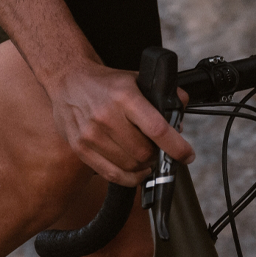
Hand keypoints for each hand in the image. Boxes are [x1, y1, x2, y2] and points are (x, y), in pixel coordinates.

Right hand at [46, 62, 193, 185]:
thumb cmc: (105, 83)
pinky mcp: (80, 148)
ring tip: (145, 158)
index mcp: (124, 96)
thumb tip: (181, 110)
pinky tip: (135, 171)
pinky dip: (128, 178)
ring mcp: (91, 134)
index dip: (176, 147)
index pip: (157, 129)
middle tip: (159, 151)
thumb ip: (161, 94)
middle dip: (157, 156)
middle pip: (144, 153)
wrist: (68, 79)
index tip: (187, 155)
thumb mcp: (135, 78)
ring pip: (129, 166)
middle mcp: (106, 116)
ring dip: (143, 166)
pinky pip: (111, 174)